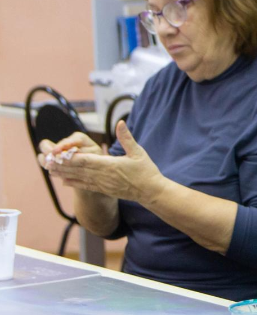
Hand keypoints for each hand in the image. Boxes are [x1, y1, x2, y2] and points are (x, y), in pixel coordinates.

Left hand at [43, 121, 166, 203]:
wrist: (152, 192)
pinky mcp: (105, 190)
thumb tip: (121, 123)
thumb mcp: (138, 152)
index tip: (57, 154)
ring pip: (79, 178)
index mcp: (111, 165)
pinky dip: (74, 183)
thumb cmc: (146, 171)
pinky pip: (86, 186)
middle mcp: (104, 176)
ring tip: (50, 170)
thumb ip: (126, 138)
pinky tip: (64, 181)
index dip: (70, 157)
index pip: (86, 160)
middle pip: (78, 169)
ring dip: (64, 174)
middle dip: (61, 165)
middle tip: (46, 161)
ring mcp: (103, 184)